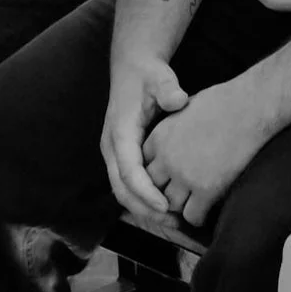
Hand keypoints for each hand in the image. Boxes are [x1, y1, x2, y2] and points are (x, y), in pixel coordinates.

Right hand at [101, 53, 191, 217]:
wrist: (133, 69)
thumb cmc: (148, 75)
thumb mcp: (159, 76)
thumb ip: (168, 88)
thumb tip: (178, 101)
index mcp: (120, 131)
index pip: (128, 169)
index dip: (145, 190)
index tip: (165, 205)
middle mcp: (112, 147)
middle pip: (122, 188)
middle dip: (145, 209)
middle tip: (173, 222)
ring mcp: (115, 154)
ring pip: (123, 191)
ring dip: (144, 209)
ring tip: (173, 222)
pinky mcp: (122, 157)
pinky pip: (129, 185)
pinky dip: (144, 200)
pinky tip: (166, 209)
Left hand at [141, 75, 272, 226]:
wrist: (254, 106)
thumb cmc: (228, 100)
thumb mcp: (189, 106)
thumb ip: (175, 124)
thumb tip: (178, 132)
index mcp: (160, 136)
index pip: (145, 166)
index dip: (159, 171)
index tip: (171, 173)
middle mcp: (167, 158)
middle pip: (153, 187)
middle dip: (165, 189)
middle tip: (182, 191)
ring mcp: (186, 176)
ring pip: (170, 204)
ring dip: (182, 204)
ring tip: (196, 201)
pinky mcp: (207, 189)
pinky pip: (192, 216)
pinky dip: (198, 216)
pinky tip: (208, 209)